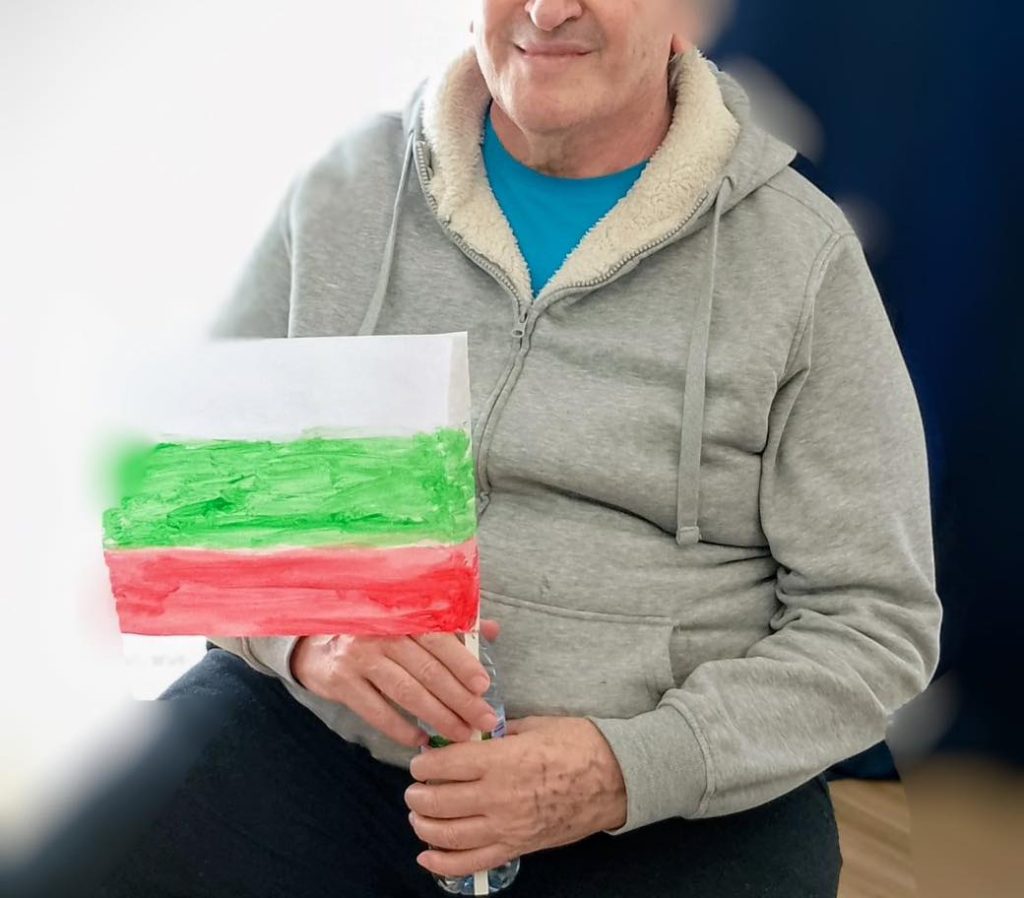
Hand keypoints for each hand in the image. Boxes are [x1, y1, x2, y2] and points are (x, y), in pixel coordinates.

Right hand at [290, 620, 500, 747]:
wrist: (315, 639)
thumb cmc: (374, 630)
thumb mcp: (409, 620)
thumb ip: (452, 625)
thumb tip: (492, 631)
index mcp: (403, 613)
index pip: (440, 639)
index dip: (464, 664)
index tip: (485, 687)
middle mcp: (381, 632)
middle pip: (428, 670)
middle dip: (460, 699)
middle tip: (483, 720)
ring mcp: (359, 657)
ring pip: (407, 693)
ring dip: (438, 717)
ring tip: (460, 733)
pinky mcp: (341, 682)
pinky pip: (377, 711)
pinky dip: (401, 729)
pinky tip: (421, 739)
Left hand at [404, 715, 626, 877]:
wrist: (616, 778)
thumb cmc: (578, 744)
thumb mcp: (535, 725)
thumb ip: (498, 733)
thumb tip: (470, 735)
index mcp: (501, 760)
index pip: (444, 764)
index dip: (424, 763)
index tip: (420, 760)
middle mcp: (498, 796)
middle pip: (438, 801)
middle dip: (418, 795)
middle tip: (415, 788)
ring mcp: (507, 827)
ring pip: (448, 834)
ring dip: (424, 826)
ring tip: (418, 815)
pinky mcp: (517, 848)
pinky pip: (472, 863)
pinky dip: (443, 863)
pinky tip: (427, 855)